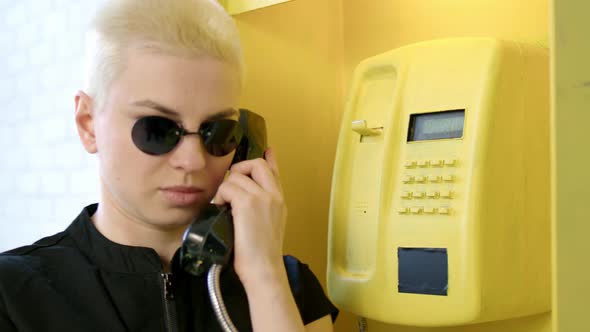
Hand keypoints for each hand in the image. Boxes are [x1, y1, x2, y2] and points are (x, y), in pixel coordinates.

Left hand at [212, 147, 287, 284]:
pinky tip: (221, 210)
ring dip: (225, 189)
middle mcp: (274, 195)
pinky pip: (228, 187)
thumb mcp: (269, 226)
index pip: (275, 171)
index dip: (269, 158)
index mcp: (280, 200)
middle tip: (230, 189)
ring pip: (236, 176)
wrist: (264, 269)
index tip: (268, 150)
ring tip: (223, 207)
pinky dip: (221, 196)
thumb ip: (262, 208)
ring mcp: (262, 197)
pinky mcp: (248, 203)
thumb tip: (245, 198)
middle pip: (256, 164)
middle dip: (239, 170)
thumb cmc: (261, 254)